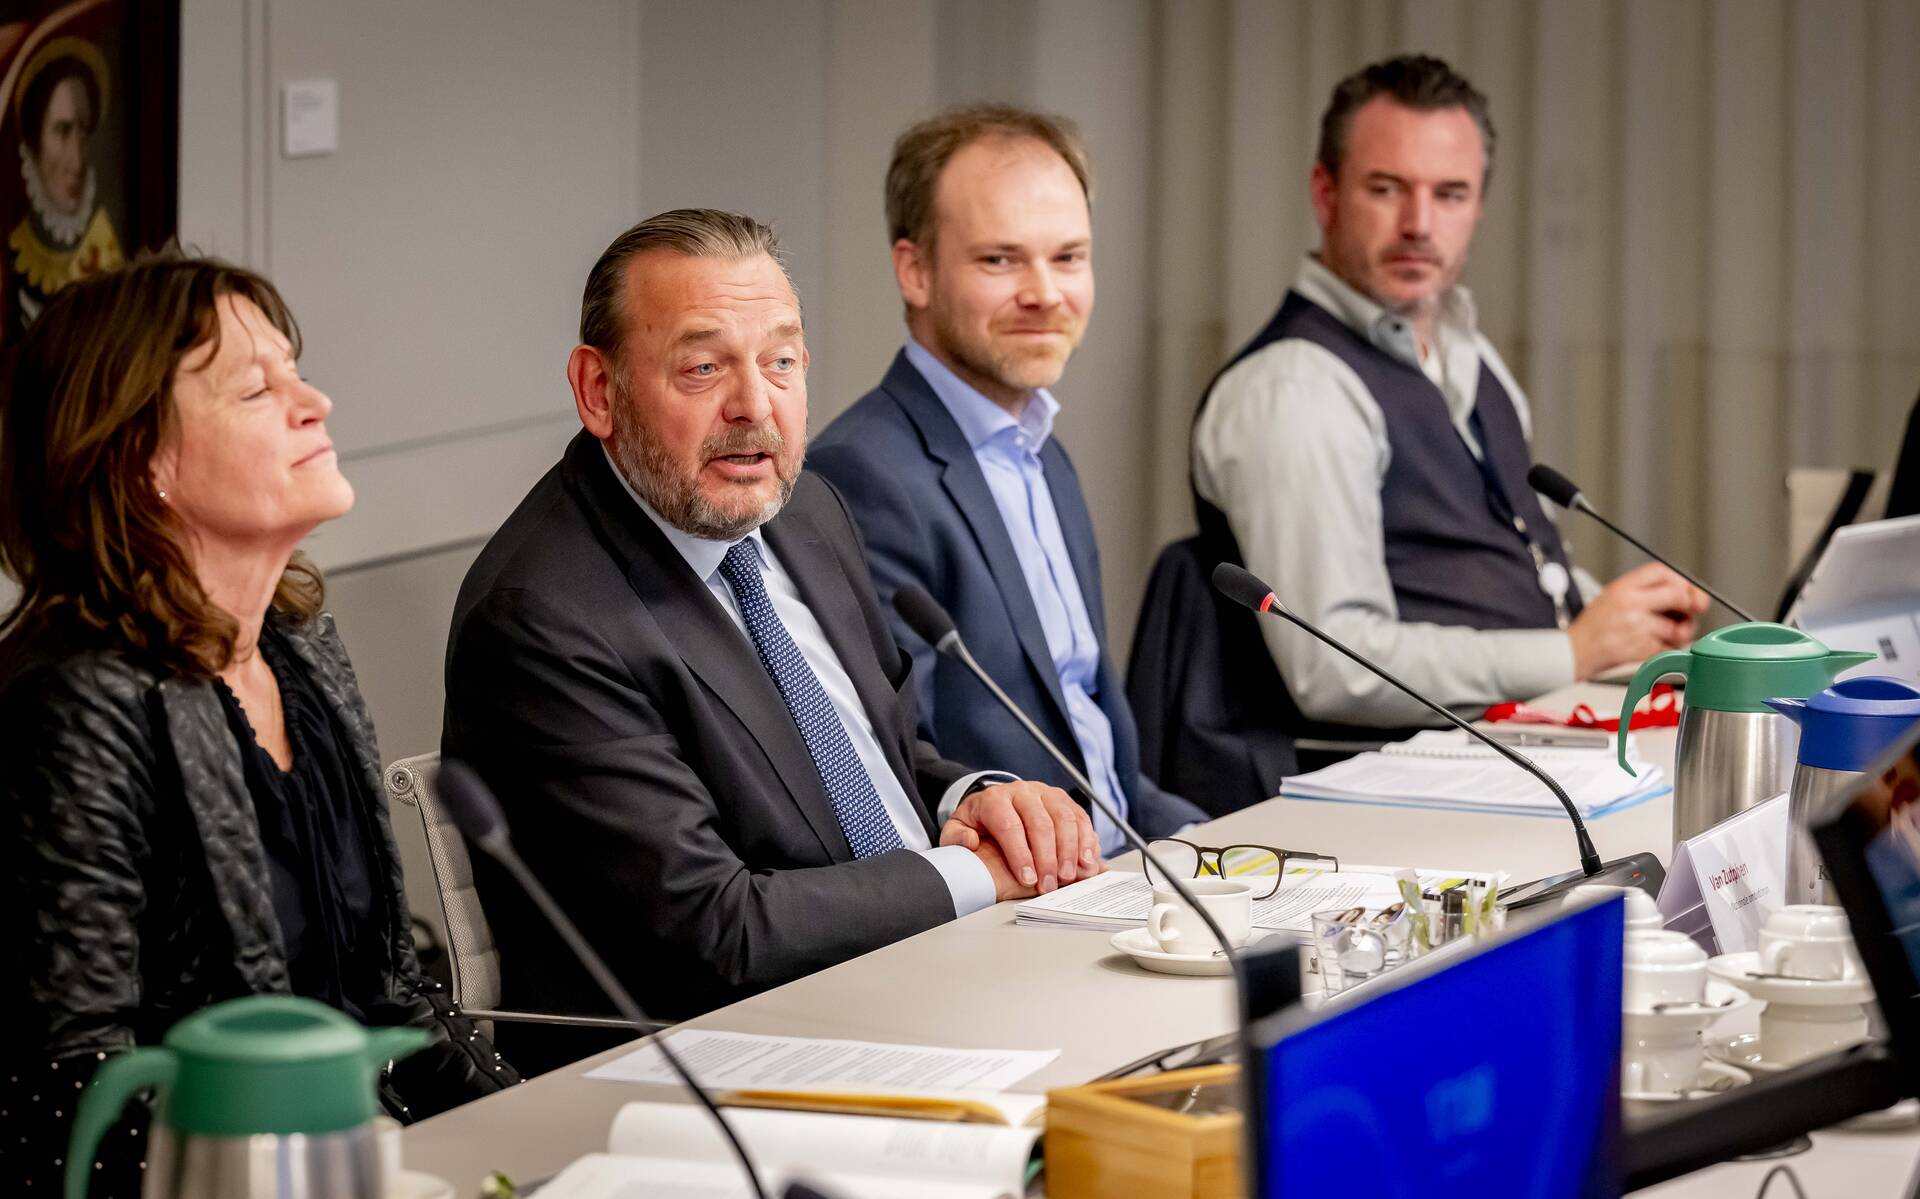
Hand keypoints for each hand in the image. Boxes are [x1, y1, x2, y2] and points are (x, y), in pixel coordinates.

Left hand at [941, 781, 1104, 900]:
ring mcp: (1047, 793)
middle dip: (1047, 858)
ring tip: (1068, 877)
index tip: (1027, 879)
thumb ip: (957, 837)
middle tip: (1049, 885)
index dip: (1019, 854)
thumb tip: (970, 842)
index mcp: (995, 798)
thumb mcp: (959, 828)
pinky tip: (1086, 862)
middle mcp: (1023, 791)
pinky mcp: (1065, 800)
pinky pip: (1080, 818)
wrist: (998, 804)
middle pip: (1040, 823)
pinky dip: (1087, 841)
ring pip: (1064, 819)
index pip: (1009, 825)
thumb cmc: (980, 823)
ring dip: (1069, 851)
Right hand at [1568, 562, 1710, 678]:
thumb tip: (1688, 595)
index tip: (1687, 591)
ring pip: (1678, 627)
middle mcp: (1631, 603)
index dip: (1681, 580)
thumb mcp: (1612, 596)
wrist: (1575, 651)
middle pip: (1678, 594)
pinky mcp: (1642, 648)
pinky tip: (1655, 646)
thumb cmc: (1594, 627)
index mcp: (1622, 587)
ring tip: (1667, 634)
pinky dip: (1669, 649)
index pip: (1662, 572)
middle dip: (1689, 605)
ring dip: (1680, 633)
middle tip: (1685, 613)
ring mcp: (1637, 627)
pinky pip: (1671, 648)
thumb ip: (1646, 591)